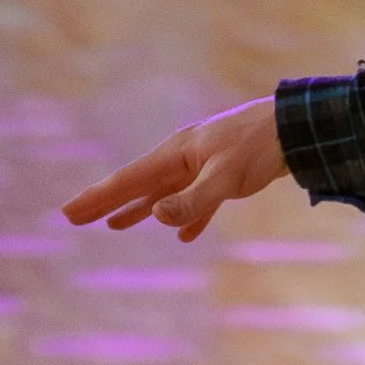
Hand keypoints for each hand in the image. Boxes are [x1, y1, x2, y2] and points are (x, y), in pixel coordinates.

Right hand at [61, 99, 288, 242]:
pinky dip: (187, 217)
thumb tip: (156, 216)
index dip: (98, 199)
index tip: (69, 213)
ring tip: (115, 226)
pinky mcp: (223, 174)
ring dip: (139, 210)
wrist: (295, 129)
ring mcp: (201, 165)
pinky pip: (196, 200)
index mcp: (176, 154)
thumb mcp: (225, 177)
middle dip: (106, 203)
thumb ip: (193, 201)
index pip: (128, 180)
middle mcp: (182, 158)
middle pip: (137, 185)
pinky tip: (185, 235)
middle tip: (74, 218)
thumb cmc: (259, 148)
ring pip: (162, 193)